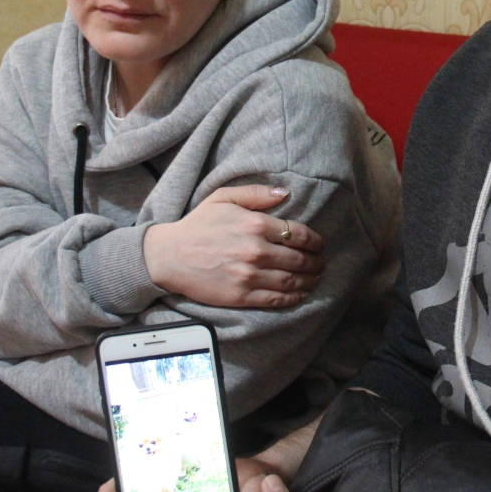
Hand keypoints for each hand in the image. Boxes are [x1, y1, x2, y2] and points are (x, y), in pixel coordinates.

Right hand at [143, 185, 325, 308]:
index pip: (297, 233)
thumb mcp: (224, 198)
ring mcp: (249, 276)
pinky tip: (301, 294)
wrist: (168, 256)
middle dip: (315, 262)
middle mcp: (255, 251)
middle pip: (298, 258)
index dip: (314, 240)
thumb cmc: (197, 225)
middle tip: (321, 263)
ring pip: (291, 280)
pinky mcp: (241, 296)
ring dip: (309, 280)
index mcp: (253, 224)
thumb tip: (286, 192)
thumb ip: (256, 194)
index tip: (319, 244)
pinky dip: (293, 297)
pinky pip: (275, 299)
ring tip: (316, 279)